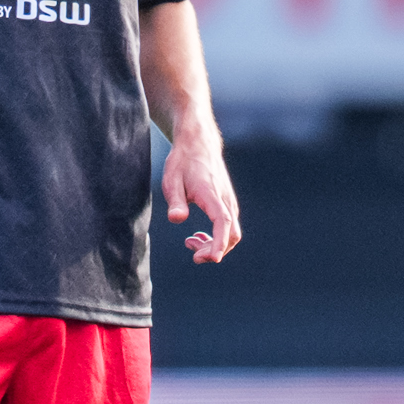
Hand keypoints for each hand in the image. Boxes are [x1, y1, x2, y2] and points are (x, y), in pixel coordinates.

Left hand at [162, 131, 241, 261]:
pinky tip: (197, 236)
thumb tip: (177, 219)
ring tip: (190, 242)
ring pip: (231, 232)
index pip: (222, 222)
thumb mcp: (171, 180)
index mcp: (211, 194)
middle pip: (232, 234)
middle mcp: (225, 199)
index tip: (213, 258)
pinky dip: (216, 237)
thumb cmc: (182, 162)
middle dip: (216, 251)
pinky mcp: (227, 202)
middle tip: (194, 256)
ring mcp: (229, 201)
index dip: (219, 243)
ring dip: (214, 244)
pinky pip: (228, 226)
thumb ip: (176, 201)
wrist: (198, 144)